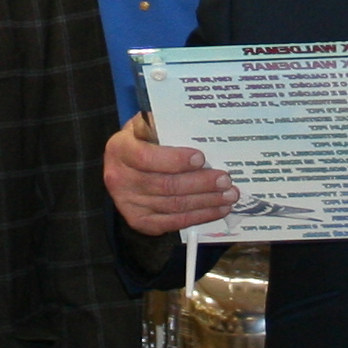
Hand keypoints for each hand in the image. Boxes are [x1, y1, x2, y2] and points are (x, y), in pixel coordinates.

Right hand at [103, 112, 233, 238]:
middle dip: (200, 184)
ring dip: (205, 202)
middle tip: (225, 180)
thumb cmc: (143, 141)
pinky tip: (217, 209)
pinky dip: (199, 217)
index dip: (175, 159)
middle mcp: (119, 179)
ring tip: (228, 196)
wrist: (124, 166)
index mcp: (120, 149)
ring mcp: (127, 204)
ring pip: (173, 206)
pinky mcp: (140, 221)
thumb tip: (199, 132)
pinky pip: (173, 222)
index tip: (201, 158)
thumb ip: (166, 126)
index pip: (147, 158)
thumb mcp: (148, 125)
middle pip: (165, 185)